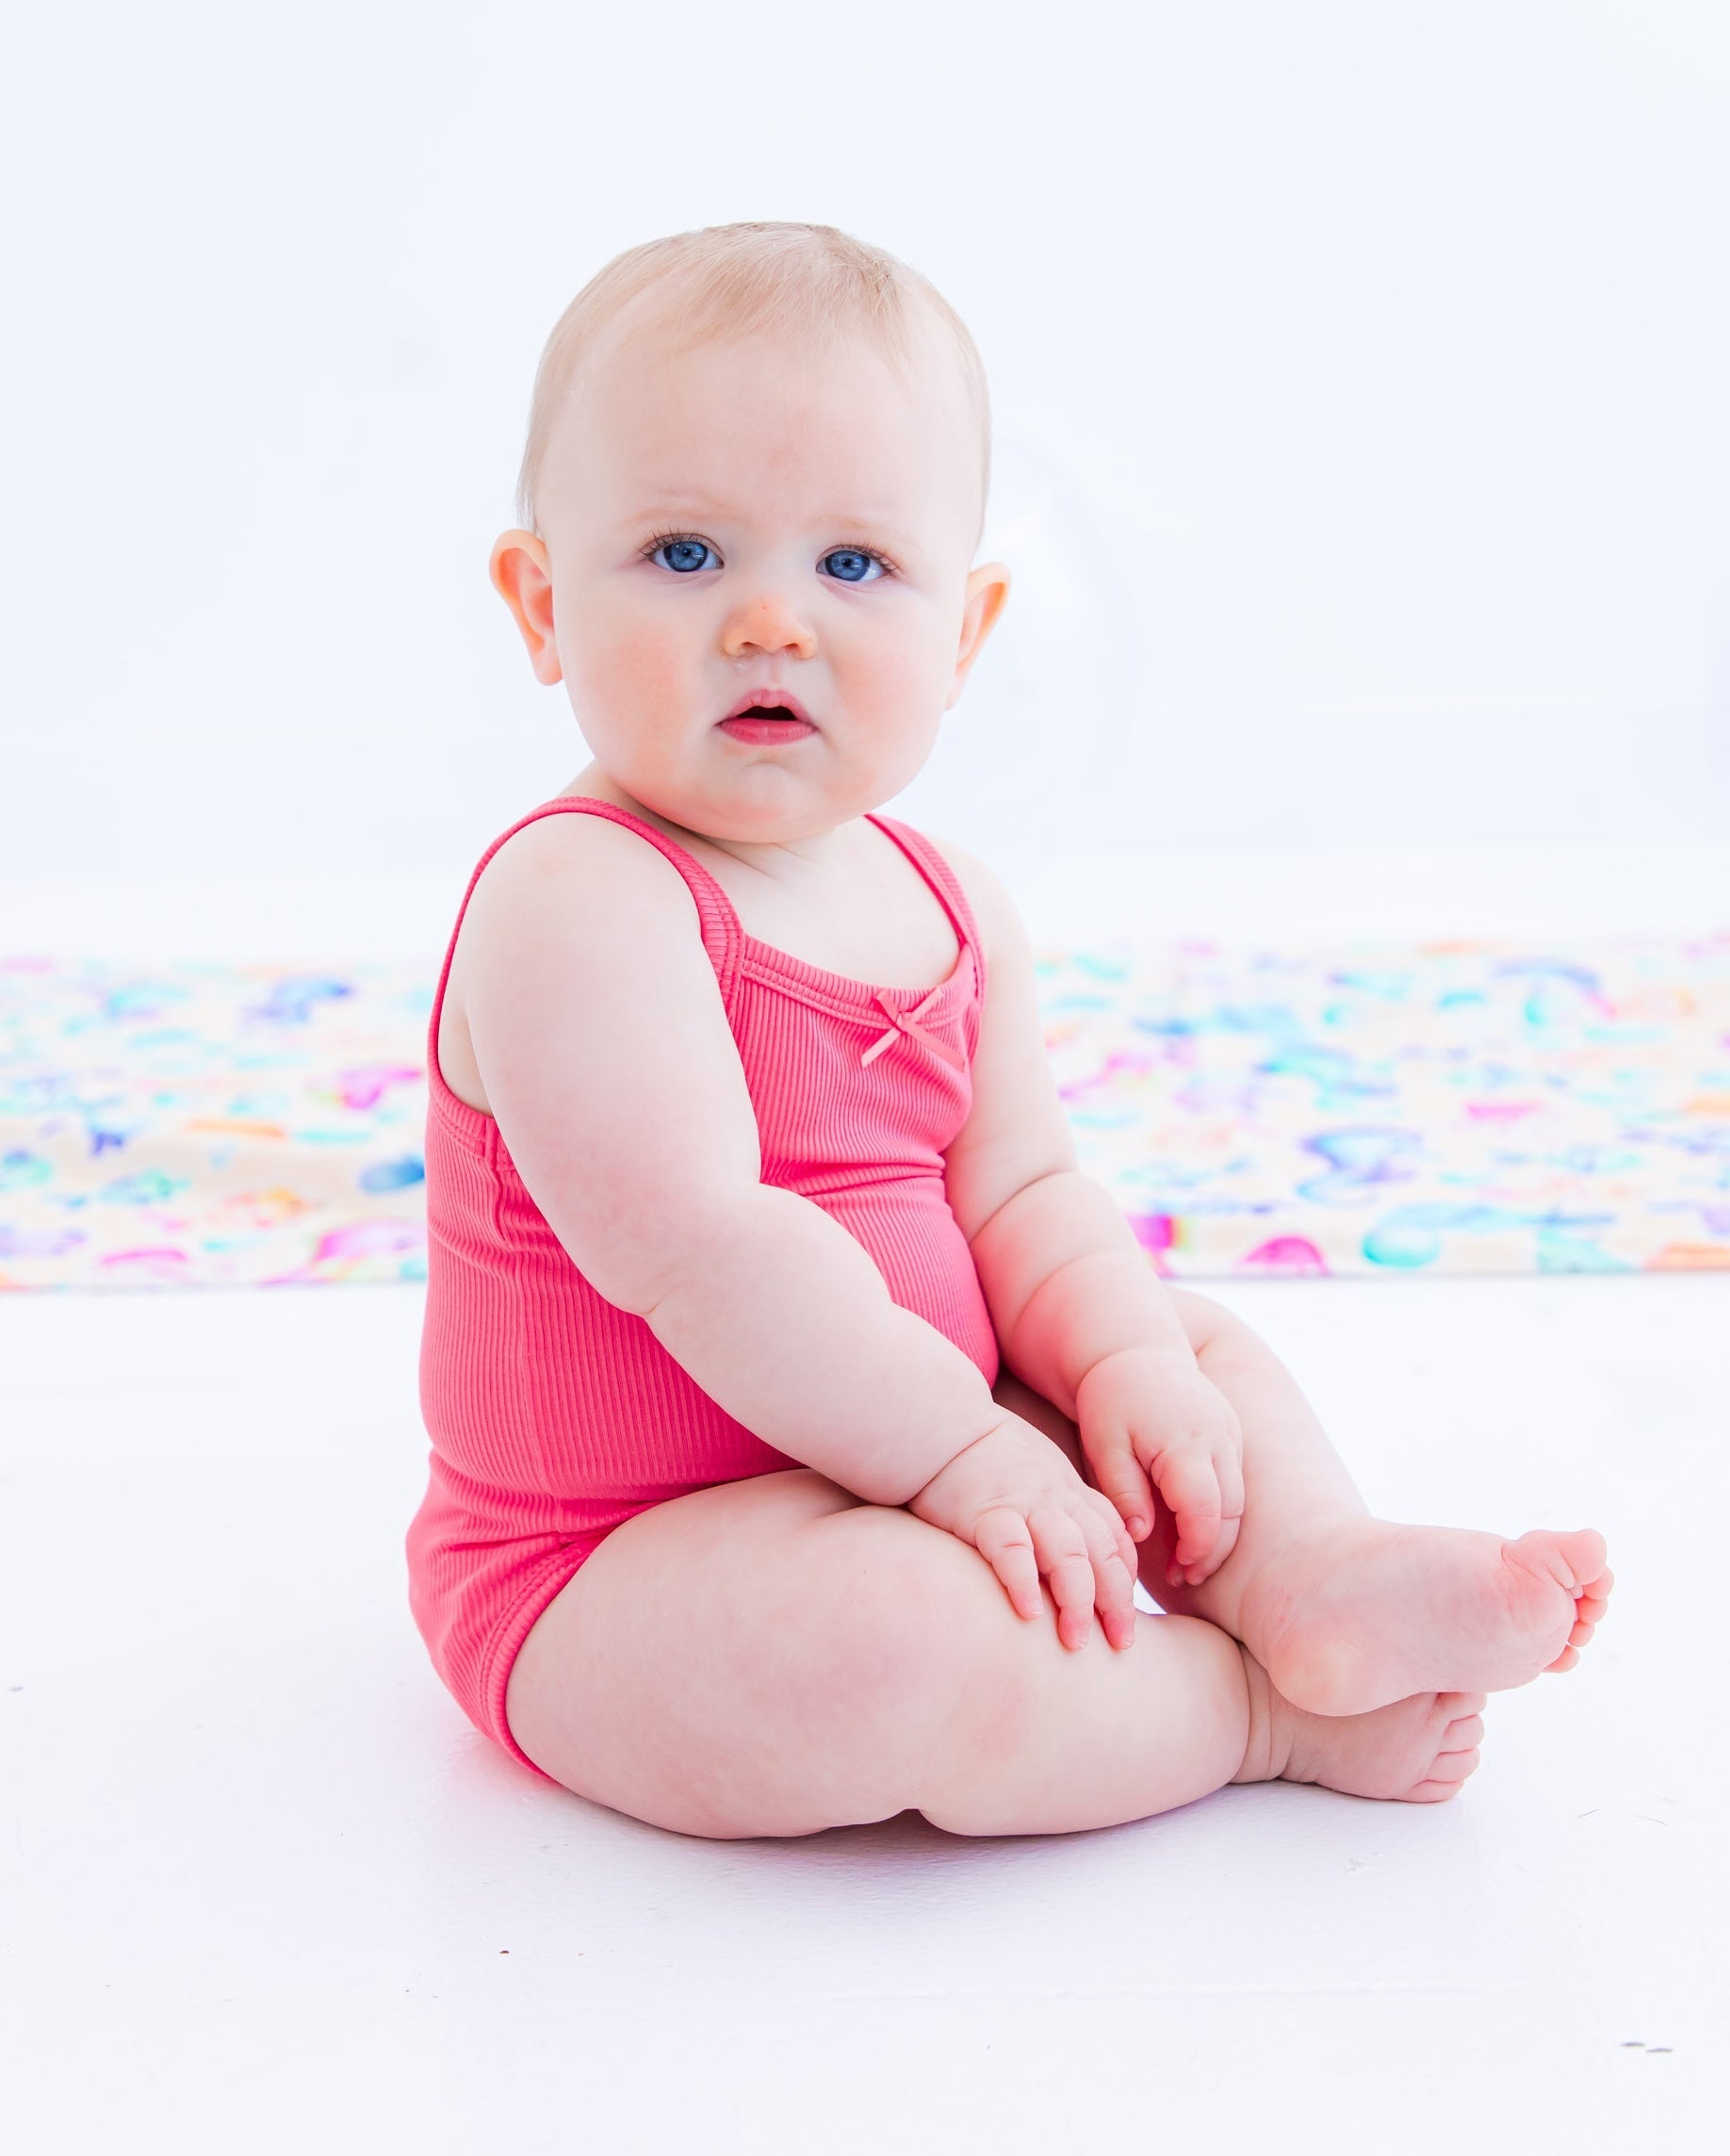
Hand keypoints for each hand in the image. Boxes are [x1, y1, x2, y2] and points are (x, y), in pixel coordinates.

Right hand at [908, 1412, 1140, 1651]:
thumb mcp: (1041, 1473)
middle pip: (1101, 1553)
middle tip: (1120, 1644)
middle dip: (1116, 1602)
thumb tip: (1082, 1558)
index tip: (1126, 1620)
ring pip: (1068, 1553)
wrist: (941, 1422)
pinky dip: (1023, 1580)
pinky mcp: (982, 1513)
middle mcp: (1056, 1501)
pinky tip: (1028, 1612)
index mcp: (1071, 1494)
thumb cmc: (989, 1455)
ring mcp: (1022, 1505)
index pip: (1115, 1540)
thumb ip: (1064, 1508)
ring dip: (1078, 1599)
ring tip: (1076, 1641)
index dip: (1126, 1582)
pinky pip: (1011, 1548)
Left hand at [1075, 1346, 1245, 1587]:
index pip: (1204, 1510)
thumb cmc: (1110, 1398)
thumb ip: (1123, 1490)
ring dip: (1219, 1534)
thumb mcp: (1104, 1445)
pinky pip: (1236, 1481)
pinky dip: (1221, 1510)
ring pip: (1239, 1500)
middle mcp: (1218, 1437)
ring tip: (1187, 1561)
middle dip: (1211, 1550)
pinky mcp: (1231, 1431)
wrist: (1132, 1347)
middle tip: (1184, 1577)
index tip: (1176, 1572)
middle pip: (1231, 1511)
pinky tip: (1193, 1527)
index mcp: (1185, 1442)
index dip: (1195, 1548)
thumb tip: (1142, 1535)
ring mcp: (1230, 1432)